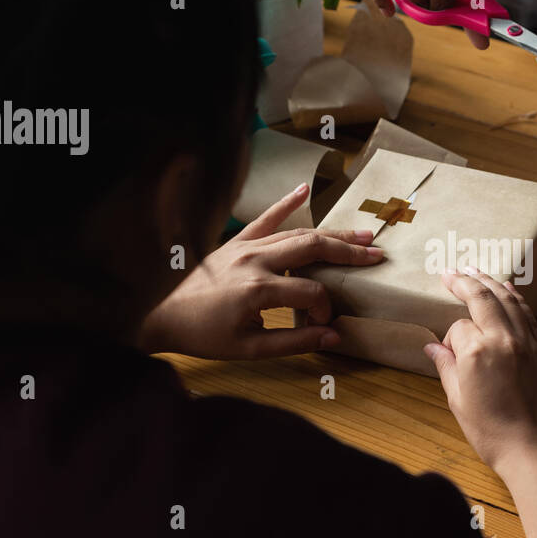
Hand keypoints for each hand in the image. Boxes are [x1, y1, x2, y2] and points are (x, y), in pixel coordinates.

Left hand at [140, 183, 382, 359]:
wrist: (159, 314)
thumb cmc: (203, 335)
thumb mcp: (250, 349)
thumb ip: (294, 342)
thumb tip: (333, 336)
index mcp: (259, 290)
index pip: (312, 293)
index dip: (326, 310)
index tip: (326, 324)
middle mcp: (255, 261)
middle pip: (313, 249)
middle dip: (348, 252)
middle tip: (376, 254)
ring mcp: (244, 246)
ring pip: (297, 232)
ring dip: (331, 233)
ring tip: (361, 235)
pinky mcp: (234, 241)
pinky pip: (264, 218)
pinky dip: (285, 203)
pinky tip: (303, 189)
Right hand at [424, 269, 536, 472]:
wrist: (536, 450)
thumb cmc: (493, 433)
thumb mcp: (459, 402)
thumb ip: (447, 368)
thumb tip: (433, 348)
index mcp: (477, 353)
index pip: (458, 328)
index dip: (450, 339)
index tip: (449, 354)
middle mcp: (503, 339)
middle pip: (482, 298)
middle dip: (464, 282)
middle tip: (450, 271)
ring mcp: (526, 341)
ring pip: (507, 299)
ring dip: (489, 282)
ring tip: (474, 270)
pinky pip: (526, 313)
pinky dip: (515, 296)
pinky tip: (507, 288)